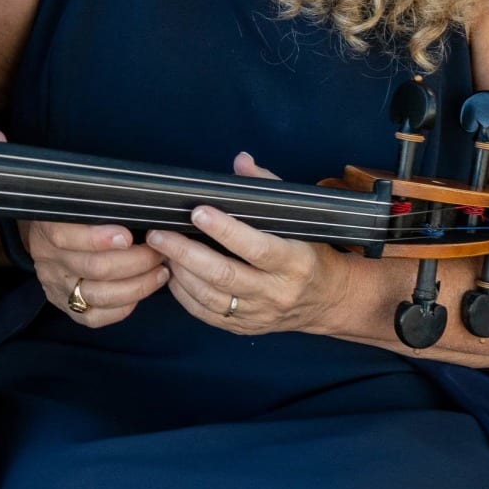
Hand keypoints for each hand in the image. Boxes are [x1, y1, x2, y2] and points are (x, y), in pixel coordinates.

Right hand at [22, 218, 169, 326]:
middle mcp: (49, 260)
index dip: (99, 238)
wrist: (50, 238)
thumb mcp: (78, 201)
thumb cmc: (76, 216)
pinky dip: (124, 306)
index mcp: (47, 228)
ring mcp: (57, 287)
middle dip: (136, 261)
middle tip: (159, 252)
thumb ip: (101, 207)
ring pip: (100, 295)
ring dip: (138, 285)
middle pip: (94, 268)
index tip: (129, 236)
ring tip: (160, 272)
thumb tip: (137, 208)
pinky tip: (141, 292)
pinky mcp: (66, 307)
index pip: (66, 236)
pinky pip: (96, 318)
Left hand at [145, 154, 350, 337]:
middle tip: (159, 234)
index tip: (197, 212)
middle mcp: (277, 291)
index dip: (224, 230)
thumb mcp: (300, 219)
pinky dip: (184, 295)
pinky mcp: (246, 327)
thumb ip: (268, 188)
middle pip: (224, 275)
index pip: (255, 247)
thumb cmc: (310, 252)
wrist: (329, 300)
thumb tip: (241, 161)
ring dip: (180, 273)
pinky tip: (172, 274)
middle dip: (186, 253)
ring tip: (161, 250)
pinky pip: (208, 315)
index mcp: (295, 261)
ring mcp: (261, 313)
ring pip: (211, 297)